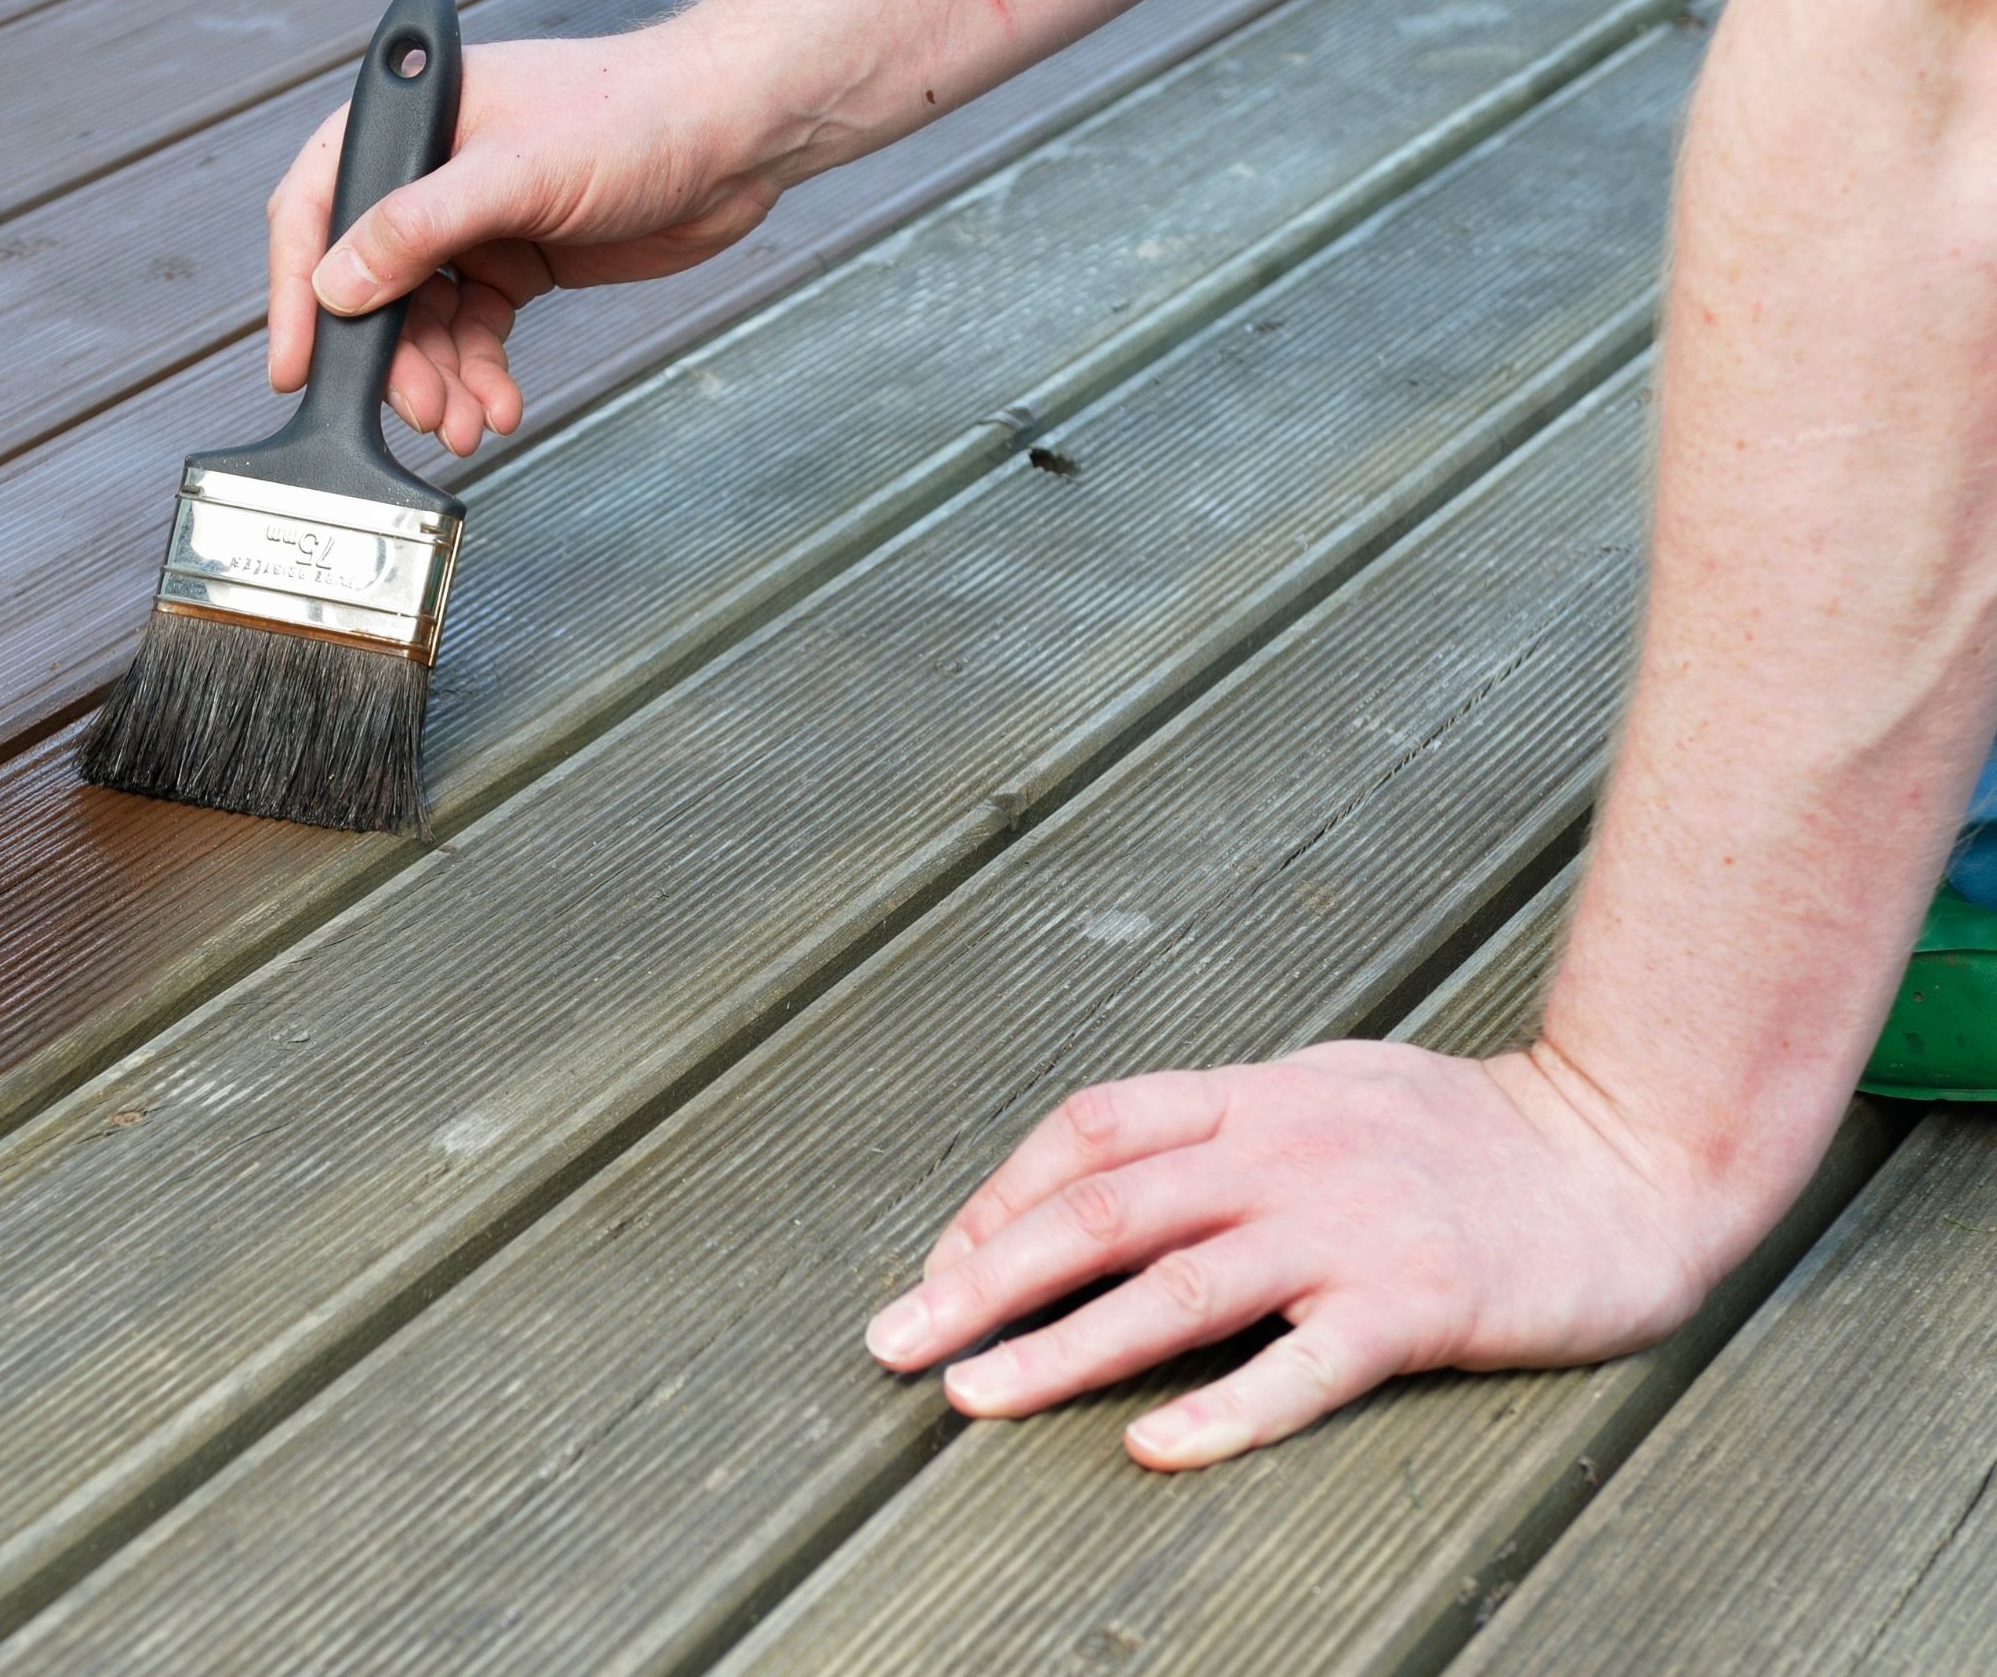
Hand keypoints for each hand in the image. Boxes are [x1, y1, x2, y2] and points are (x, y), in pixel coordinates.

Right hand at [265, 21, 795, 455]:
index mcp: (412, 118)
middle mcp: (431, 170)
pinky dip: (482, 373)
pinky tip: (498, 405)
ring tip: (465, 423)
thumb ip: (419, 229)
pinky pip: (477, 331)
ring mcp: (474, 218)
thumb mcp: (516, 171)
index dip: (296, 287)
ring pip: (427, 318)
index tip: (296, 362)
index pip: (319, 205)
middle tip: (417, 409)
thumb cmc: (635, 112)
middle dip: (393, 355)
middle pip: (373, 280)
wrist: (735, 132)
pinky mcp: (518, 259)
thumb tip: (339, 285)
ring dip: (440, 377)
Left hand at [862, 1041, 1744, 1468]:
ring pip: (1173, 1286)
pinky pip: (1303, 1365)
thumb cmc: (1475, 1133)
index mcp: (1256, 1097)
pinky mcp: (1417, 1304)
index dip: (1000, 1195)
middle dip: (982, 1274)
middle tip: (898, 1337)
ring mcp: (1348, 1227)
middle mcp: (1285, 1152)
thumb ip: (1229, 1121)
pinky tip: (1152, 1445)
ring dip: (1058, 1345)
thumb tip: (1114, 1164)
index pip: (1092, 1130)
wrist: (1634, 1154)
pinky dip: (1223, 1407)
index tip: (942, 1261)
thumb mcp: (1333, 1088)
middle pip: (1101, 1209)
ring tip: (974, 1396)